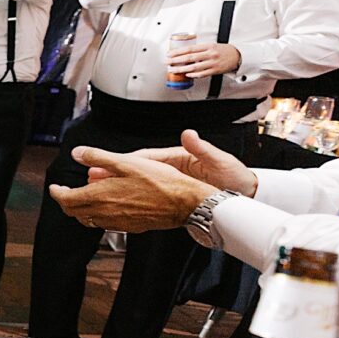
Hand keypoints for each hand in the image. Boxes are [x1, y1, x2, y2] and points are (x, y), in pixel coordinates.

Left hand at [49, 145, 213, 232]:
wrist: (184, 203)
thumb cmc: (158, 181)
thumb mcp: (126, 162)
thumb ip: (97, 157)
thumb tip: (77, 153)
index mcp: (99, 197)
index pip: (66, 199)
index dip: (57, 193)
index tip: (54, 187)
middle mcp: (104, 213)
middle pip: (74, 212)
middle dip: (66, 201)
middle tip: (65, 193)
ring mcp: (116, 223)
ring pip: (89, 219)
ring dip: (82, 209)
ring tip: (85, 197)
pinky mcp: (129, 227)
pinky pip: (105, 223)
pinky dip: (98, 215)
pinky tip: (107, 205)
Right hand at [105, 129, 257, 197]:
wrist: (246, 193)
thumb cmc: (235, 176)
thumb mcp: (220, 160)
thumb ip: (202, 148)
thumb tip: (188, 134)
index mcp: (179, 157)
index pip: (146, 157)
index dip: (125, 160)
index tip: (106, 162)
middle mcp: (172, 168)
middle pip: (136, 170)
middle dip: (113, 173)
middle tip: (92, 177)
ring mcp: (171, 181)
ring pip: (138, 183)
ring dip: (118, 186)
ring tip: (97, 189)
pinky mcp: (174, 194)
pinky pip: (147, 195)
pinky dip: (132, 198)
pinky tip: (120, 203)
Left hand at [167, 42, 240, 79]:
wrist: (238, 56)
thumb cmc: (224, 50)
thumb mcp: (212, 45)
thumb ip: (200, 48)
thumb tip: (185, 51)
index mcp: (208, 46)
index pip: (189, 48)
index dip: (177, 52)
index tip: (169, 54)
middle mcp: (210, 54)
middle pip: (189, 58)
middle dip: (176, 60)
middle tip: (167, 62)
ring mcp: (212, 63)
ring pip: (193, 67)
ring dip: (181, 69)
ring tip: (173, 70)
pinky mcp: (215, 71)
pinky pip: (201, 74)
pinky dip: (193, 75)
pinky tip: (186, 74)